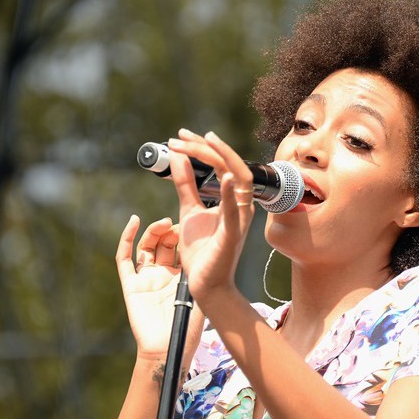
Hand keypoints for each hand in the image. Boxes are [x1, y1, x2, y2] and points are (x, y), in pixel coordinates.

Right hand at [115, 215, 202, 360]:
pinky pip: (124, 258)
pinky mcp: (131, 285)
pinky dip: (127, 238)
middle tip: (176, 224)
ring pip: (145, 247)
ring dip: (153, 231)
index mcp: (179, 277)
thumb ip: (201, 276)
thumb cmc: (188, 328)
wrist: (169, 349)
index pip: (178, 248)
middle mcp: (161, 275)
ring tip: (163, 223)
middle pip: (162, 244)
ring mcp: (145, 279)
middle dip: (169, 232)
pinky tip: (134, 222)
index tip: (191, 223)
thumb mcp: (200, 296)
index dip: (182, 235)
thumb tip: (211, 252)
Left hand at [167, 129, 255, 304]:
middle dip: (207, 147)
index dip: (202, 146)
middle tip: (181, 135)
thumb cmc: (203, 250)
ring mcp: (239, 219)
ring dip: (220, 159)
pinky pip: (235, 212)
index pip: (221, 164)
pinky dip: (232, 194)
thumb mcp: (189, 209)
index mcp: (232, 198)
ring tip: (201, 143)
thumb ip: (185, 184)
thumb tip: (177, 156)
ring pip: (241, 180)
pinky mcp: (233, 235)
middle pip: (231, 165)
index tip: (181, 135)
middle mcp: (240, 205)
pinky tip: (226, 178)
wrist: (206, 284)